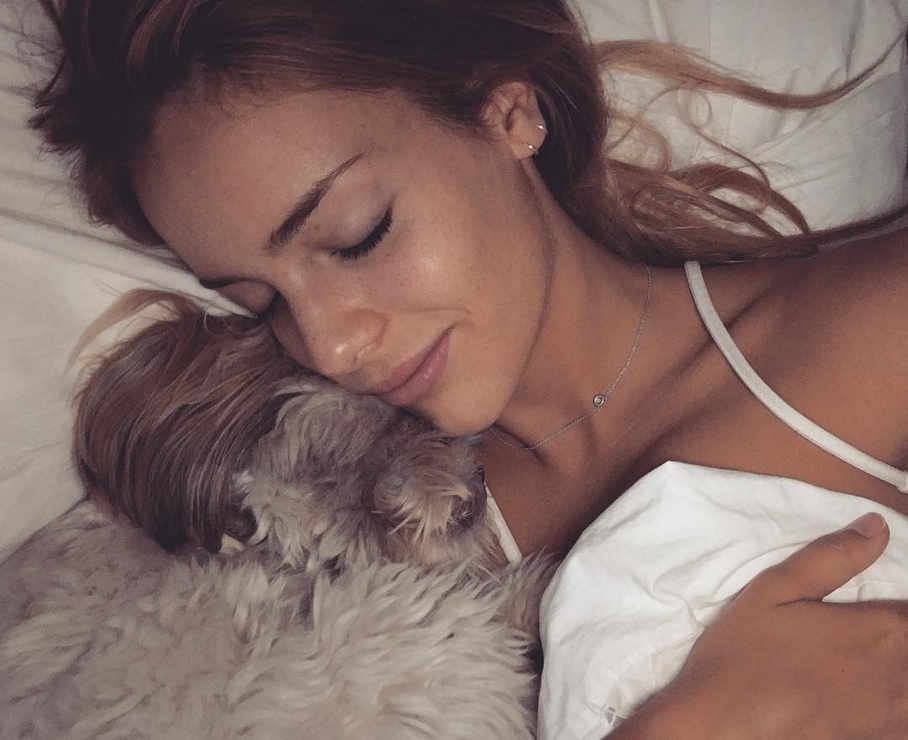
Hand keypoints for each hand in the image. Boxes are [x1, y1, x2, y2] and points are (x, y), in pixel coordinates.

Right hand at [613, 513, 907, 738]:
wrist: (719, 728)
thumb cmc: (742, 655)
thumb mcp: (774, 590)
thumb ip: (831, 557)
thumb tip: (877, 526)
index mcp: (882, 630)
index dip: (896, 607)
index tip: (873, 607)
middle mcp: (900, 677)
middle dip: (896, 636)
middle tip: (855, 634)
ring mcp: (892, 718)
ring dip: (896, 672)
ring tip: (856, 663)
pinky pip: (902, 722)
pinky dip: (892, 708)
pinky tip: (866, 698)